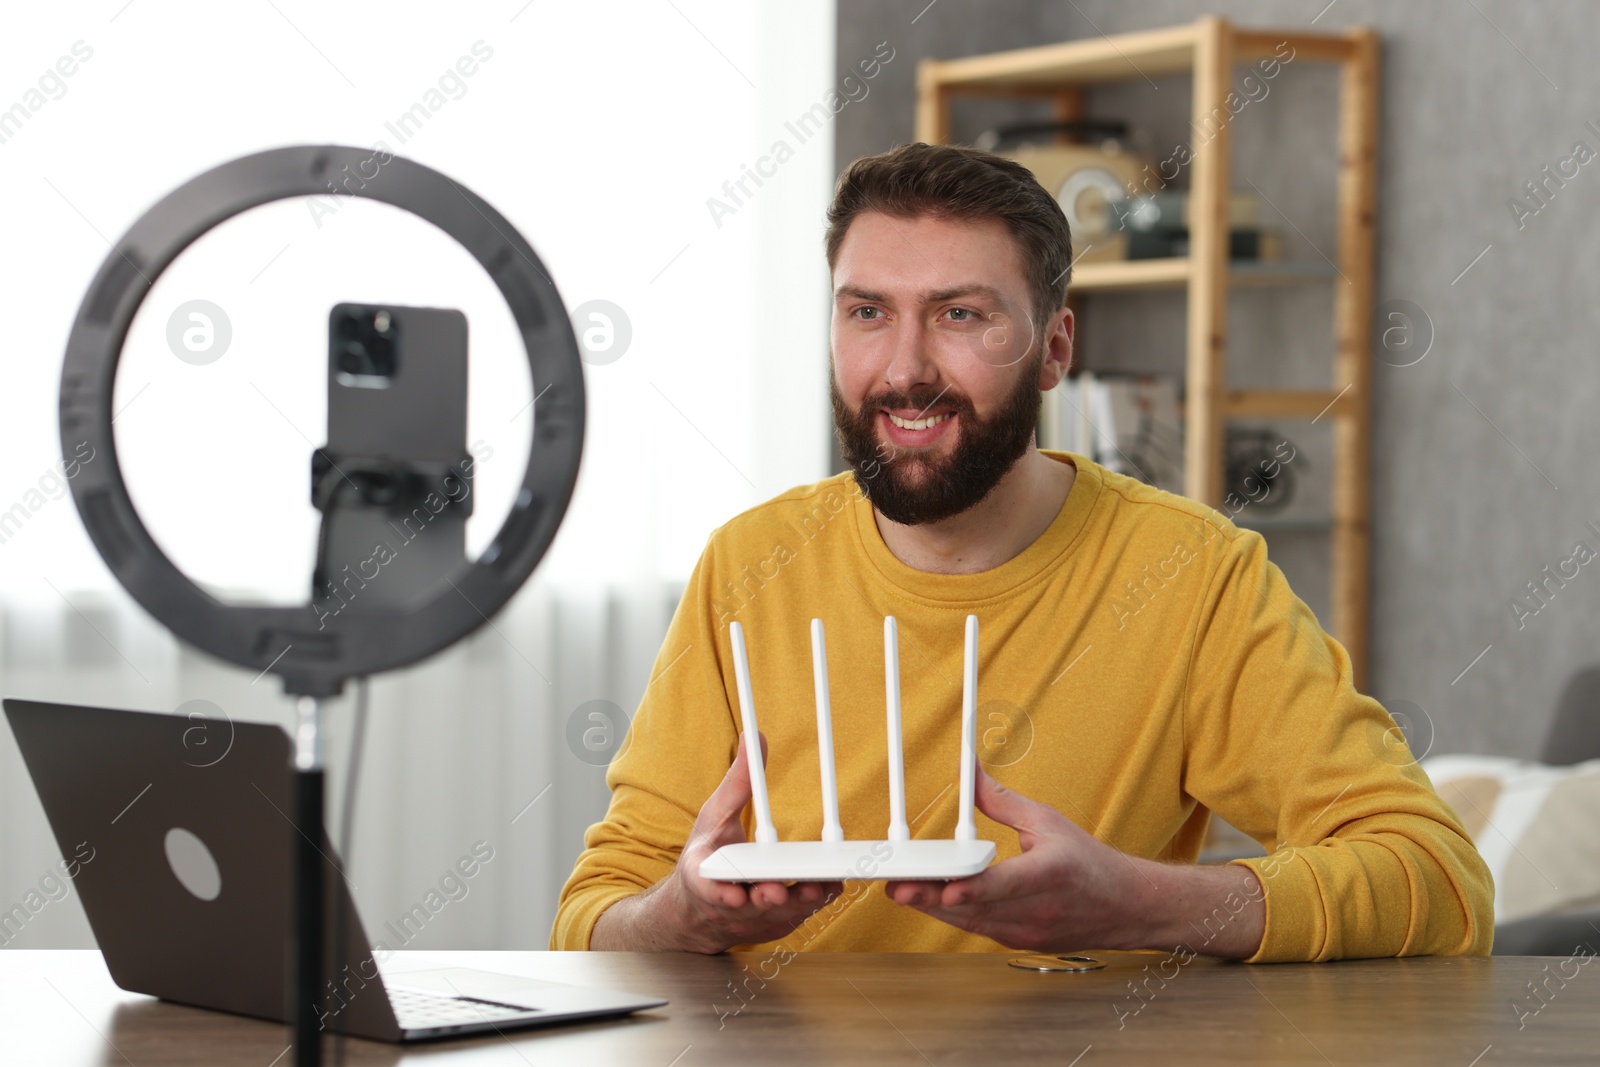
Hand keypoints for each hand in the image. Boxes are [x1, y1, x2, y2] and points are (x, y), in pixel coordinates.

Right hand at [603, 733, 843, 953]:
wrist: (699, 907)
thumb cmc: (708, 854)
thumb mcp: (714, 815)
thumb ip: (737, 782)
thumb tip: (755, 738)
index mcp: (706, 877)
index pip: (711, 889)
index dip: (723, 895)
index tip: (734, 894)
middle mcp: (728, 905)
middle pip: (750, 905)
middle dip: (767, 899)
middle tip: (780, 889)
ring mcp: (752, 920)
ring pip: (777, 916)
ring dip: (796, 905)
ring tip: (816, 889)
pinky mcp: (774, 927)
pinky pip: (795, 919)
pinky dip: (809, 906)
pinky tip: (827, 889)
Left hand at [882, 766, 1144, 951]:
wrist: (1127, 907)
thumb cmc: (1089, 862)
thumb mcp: (1048, 821)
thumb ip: (1001, 800)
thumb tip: (968, 772)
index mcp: (1049, 873)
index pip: (1004, 884)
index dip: (972, 889)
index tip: (945, 889)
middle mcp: (1038, 908)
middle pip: (977, 908)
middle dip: (932, 898)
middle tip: (896, 887)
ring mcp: (1029, 932)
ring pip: (972, 923)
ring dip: (935, 909)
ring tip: (901, 891)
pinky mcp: (1022, 943)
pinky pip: (980, 930)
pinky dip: (955, 916)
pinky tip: (930, 902)